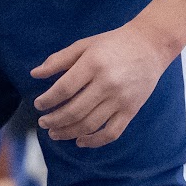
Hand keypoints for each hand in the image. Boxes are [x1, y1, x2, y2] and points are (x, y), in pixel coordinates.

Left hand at [31, 22, 171, 148]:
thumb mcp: (84, 45)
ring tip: (55, 133)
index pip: (64, 89)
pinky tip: (80, 141)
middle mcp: (108, 84)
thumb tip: (34, 74)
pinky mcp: (131, 110)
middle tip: (43, 122)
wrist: (150, 46)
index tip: (38, 105)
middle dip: (54, 120)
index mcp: (93, 64)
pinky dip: (94, 141)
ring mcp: (121, 99)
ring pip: (90, 125)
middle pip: (74, 111)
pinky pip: (111, 133)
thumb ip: (58, 59)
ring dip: (68, 132)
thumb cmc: (112, 44)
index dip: (48, 101)